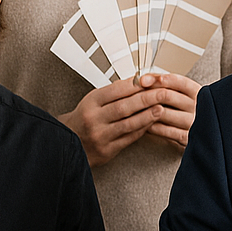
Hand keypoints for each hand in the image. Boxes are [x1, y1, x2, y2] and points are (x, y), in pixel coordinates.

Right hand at [58, 75, 194, 166]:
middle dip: (147, 98)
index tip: (151, 80)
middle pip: (124, 106)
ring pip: (128, 124)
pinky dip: (142, 129)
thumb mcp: (94, 100)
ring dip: (147, 115)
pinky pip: (129, 138)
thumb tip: (140, 81)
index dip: (136, 85)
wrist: (68, 142)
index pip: (116, 90)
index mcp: (91, 102)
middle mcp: (94, 118)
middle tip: (163, 92)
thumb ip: (115, 93)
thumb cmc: (85, 118)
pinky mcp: (107, 150)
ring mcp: (100, 135)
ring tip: (161, 108)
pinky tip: (152, 123)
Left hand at [139, 73, 199, 150]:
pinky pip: (164, 130)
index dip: (159, 79)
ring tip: (134, 110)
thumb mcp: (180, 94)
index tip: (143, 80)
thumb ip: (164, 84)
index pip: (178, 82)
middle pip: (168, 96)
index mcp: (198, 92)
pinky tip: (144, 124)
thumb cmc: (185, 110)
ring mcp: (194, 122)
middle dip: (147, 95)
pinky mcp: (188, 137)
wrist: (204, 132)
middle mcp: (198, 106)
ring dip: (146, 111)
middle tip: (132, 96)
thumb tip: (142, 79)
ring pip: (163, 113)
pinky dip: (152, 126)